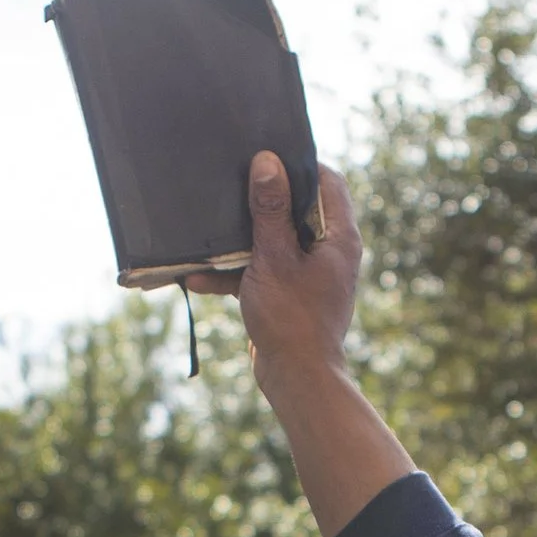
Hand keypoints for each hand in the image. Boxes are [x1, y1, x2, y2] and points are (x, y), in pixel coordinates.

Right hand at [187, 151, 362, 402]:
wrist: (297, 381)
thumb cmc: (292, 319)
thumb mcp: (275, 258)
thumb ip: (270, 209)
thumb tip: (267, 161)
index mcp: (338, 238)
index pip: (327, 181)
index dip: (298, 164)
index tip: (266, 154)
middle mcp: (328, 252)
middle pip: (296, 208)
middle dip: (261, 198)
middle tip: (232, 180)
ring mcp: (308, 275)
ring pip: (273, 241)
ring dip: (240, 239)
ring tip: (209, 228)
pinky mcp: (287, 296)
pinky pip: (260, 272)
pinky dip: (234, 273)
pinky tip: (197, 277)